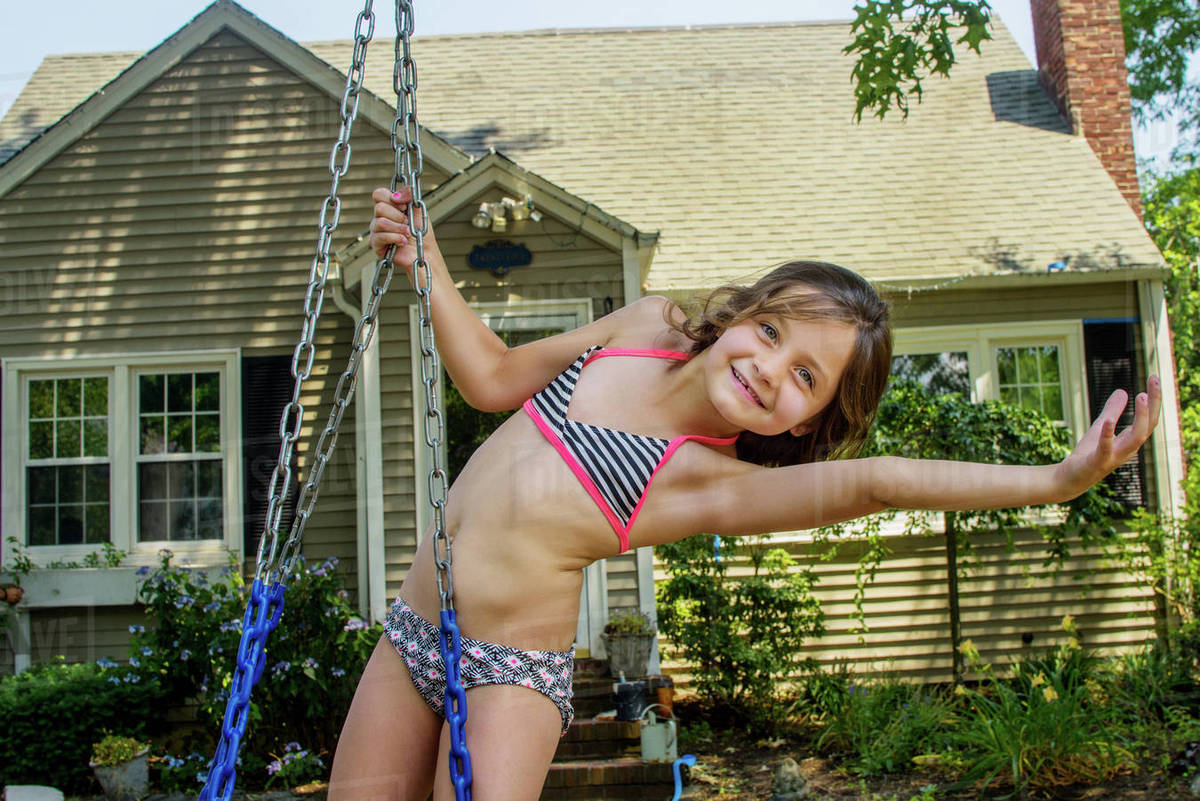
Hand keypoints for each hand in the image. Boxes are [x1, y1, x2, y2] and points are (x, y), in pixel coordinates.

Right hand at [369, 186, 434, 268]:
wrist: (425, 251)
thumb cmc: (421, 231)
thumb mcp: (418, 208)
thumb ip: (409, 195)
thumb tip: (395, 195)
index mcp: (389, 206)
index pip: (379, 194)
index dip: (390, 199)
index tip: (404, 207)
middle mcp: (380, 217)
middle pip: (379, 208)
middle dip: (398, 217)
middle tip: (407, 223)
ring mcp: (376, 231)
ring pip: (380, 222)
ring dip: (398, 228)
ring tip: (407, 233)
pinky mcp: (376, 244)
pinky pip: (379, 236)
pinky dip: (395, 238)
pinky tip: (402, 242)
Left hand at [1053, 376, 1161, 500]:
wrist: (1070, 479)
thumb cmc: (1088, 454)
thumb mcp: (1100, 427)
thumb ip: (1112, 411)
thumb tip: (1123, 391)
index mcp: (1130, 441)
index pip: (1149, 419)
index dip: (1154, 399)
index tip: (1154, 377)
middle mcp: (1127, 449)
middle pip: (1148, 426)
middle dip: (1153, 404)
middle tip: (1154, 381)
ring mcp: (1114, 456)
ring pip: (1136, 438)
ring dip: (1141, 417)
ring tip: (1141, 396)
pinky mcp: (1097, 462)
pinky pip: (1105, 448)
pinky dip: (1108, 435)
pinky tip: (1107, 421)